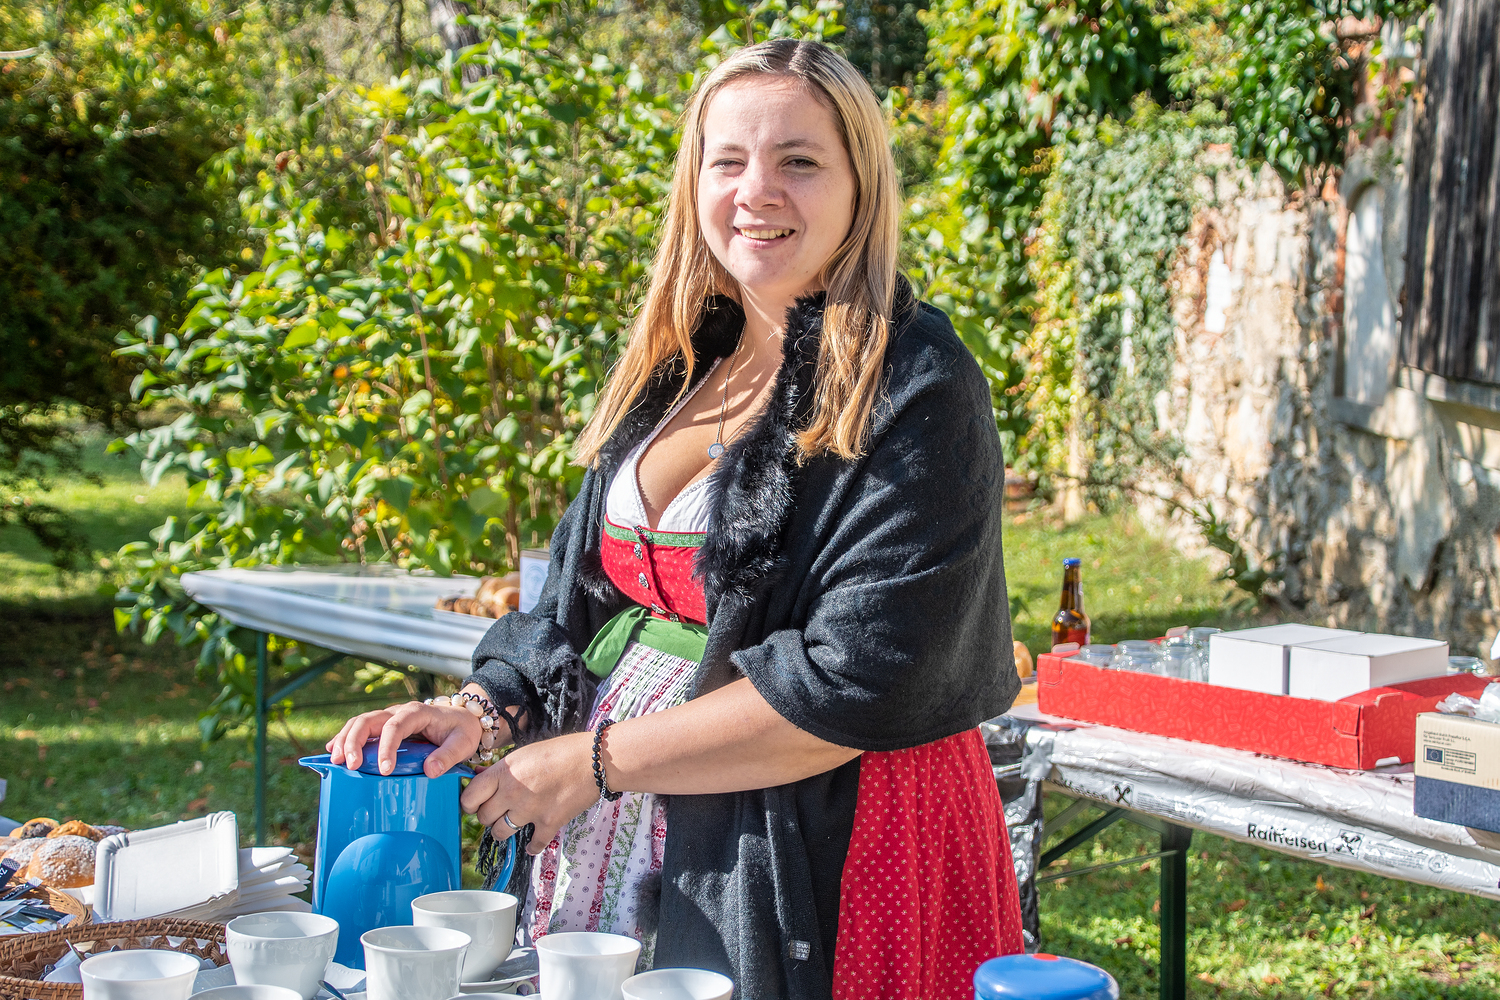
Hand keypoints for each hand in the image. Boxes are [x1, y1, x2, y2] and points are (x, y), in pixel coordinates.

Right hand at [326, 701, 481, 776]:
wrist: (463, 718)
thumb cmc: (462, 730)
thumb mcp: (463, 742)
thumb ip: (449, 755)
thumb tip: (430, 770)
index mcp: (417, 712)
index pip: (396, 726)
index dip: (386, 747)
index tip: (384, 770)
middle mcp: (399, 712)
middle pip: (369, 720)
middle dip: (355, 741)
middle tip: (350, 766)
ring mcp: (388, 718)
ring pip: (360, 723)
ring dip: (346, 740)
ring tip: (336, 761)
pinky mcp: (383, 727)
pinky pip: (360, 729)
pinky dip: (345, 739)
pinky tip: (333, 752)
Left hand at [460, 733, 598, 853]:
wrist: (594, 760)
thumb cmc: (561, 751)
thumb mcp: (525, 753)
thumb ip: (502, 770)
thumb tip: (481, 779)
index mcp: (504, 772)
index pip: (470, 796)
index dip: (469, 803)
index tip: (475, 804)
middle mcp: (512, 792)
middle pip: (483, 817)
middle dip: (488, 816)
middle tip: (498, 811)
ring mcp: (530, 810)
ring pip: (500, 833)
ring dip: (504, 830)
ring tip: (514, 823)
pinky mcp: (548, 823)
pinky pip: (532, 845)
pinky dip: (532, 845)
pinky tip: (533, 841)